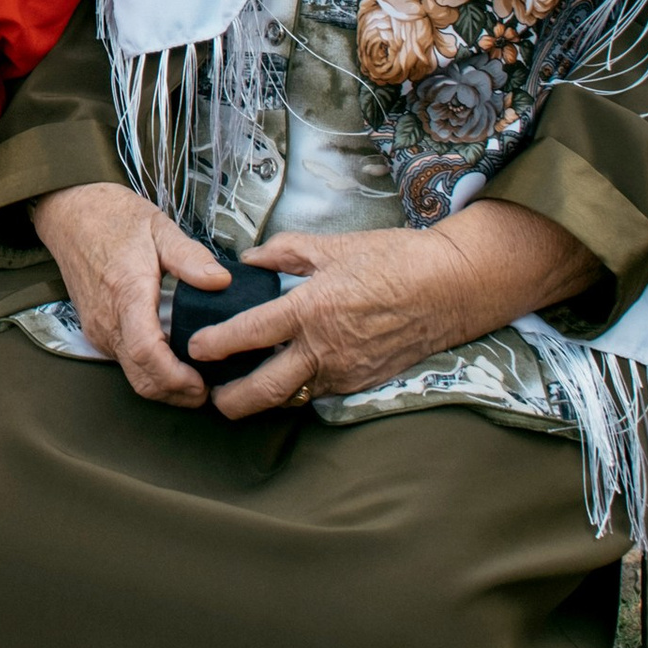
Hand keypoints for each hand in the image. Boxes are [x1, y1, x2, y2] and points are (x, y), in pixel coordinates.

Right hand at [31, 183, 230, 405]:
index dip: (174, 377)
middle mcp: (108, 320)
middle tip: (208, 390)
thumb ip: (190, 257)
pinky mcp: (96, 331)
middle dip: (175, 394)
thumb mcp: (158, 227)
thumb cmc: (113, 218)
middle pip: (140, 377)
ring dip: (164, 386)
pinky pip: (124, 362)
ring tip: (197, 378)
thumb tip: (221, 281)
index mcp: (126, 293)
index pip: (146, 352)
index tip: (201, 384)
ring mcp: (99, 329)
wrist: (69, 213)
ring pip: (132, 375)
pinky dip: (150, 372)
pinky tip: (173, 361)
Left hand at [187, 202, 592, 417]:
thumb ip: (285, 253)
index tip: (195, 348)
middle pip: (264, 391)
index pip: (249, 334)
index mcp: (311, 309)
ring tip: (240, 393)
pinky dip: (300, 391)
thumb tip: (251, 258)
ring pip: (292, 400)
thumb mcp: (333, 246)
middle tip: (210, 396)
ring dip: (263, 401)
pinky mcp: (364, 384)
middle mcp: (324, 349)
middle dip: (230, 400)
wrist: (452, 286)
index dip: (216, 345)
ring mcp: (346, 372)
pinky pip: (321, 394)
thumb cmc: (395, 259)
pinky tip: (287, 381)